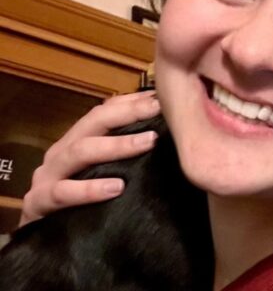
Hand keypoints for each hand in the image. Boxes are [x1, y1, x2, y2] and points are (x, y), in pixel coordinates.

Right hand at [19, 90, 160, 225]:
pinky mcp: (38, 202)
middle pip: (93, 123)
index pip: (103, 112)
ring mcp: (47, 176)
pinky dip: (89, 189)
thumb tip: (166, 137)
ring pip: (80, 151)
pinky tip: (116, 188)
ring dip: (116, 145)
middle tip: (158, 110)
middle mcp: (62, 152)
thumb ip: (125, 157)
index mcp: (77, 142)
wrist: (41, 244)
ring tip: (147, 142)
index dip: (131, 102)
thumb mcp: (103, 175)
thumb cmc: (79, 205)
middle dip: (128, 114)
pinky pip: (63, 192)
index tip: (160, 97)